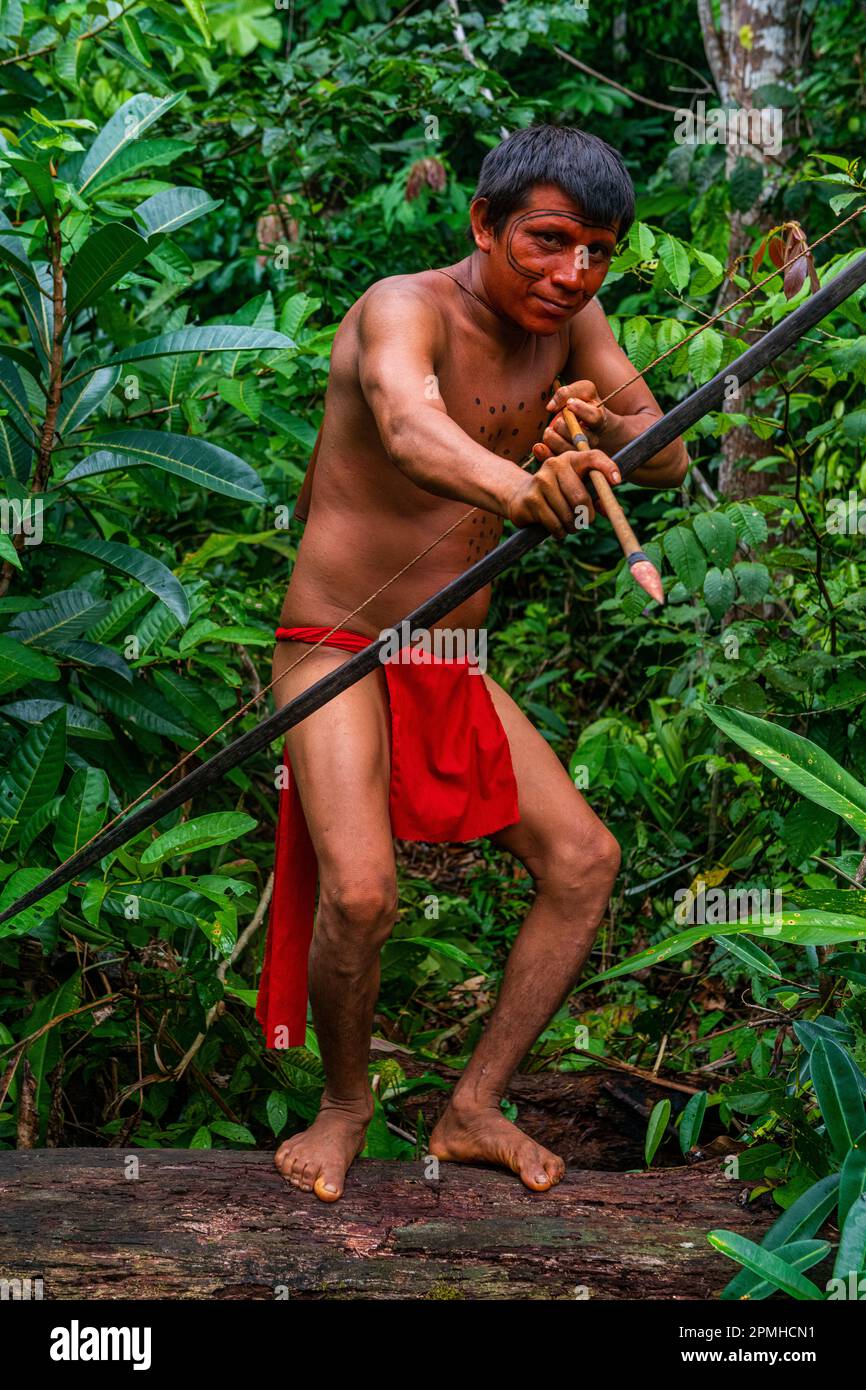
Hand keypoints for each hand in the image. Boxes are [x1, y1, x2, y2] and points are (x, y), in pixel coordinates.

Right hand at [506, 448, 620, 539]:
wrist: (520, 496)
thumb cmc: (558, 494)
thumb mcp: (577, 489)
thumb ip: (597, 497)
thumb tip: (615, 509)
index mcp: (570, 459)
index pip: (593, 457)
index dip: (607, 467)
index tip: (617, 482)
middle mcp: (554, 465)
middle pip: (581, 497)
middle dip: (587, 516)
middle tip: (586, 521)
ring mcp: (540, 481)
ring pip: (568, 515)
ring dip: (573, 527)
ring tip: (569, 525)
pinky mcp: (530, 500)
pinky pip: (555, 524)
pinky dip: (560, 532)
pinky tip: (557, 528)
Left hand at [540, 379, 607, 454]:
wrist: (587, 420)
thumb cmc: (584, 402)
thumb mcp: (582, 390)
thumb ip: (568, 392)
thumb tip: (550, 407)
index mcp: (599, 419)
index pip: (594, 417)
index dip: (581, 410)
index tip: (569, 404)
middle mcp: (593, 438)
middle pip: (578, 437)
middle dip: (562, 426)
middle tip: (557, 420)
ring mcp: (581, 450)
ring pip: (567, 450)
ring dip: (553, 439)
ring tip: (549, 430)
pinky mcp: (569, 459)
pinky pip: (557, 459)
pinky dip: (545, 453)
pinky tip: (538, 446)